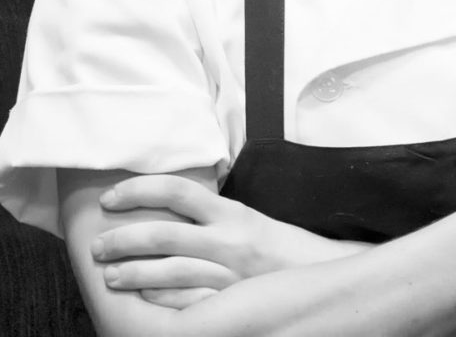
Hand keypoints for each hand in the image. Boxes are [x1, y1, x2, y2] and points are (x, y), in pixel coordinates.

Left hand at [91, 174, 300, 308]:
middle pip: (163, 233)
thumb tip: (168, 201)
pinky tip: (142, 302)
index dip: (137, 190)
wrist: (317, 274)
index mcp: (229, 212)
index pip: (175, 190)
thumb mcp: (245, 219)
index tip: (110, 198)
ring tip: (109, 276)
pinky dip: (161, 302)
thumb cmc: (277, 246)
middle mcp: (227, 239)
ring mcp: (228, 275)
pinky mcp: (230, 303)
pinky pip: (188, 304)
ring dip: (133, 274)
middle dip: (123, 239)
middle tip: (98, 244)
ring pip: (170, 272)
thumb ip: (210, 212)